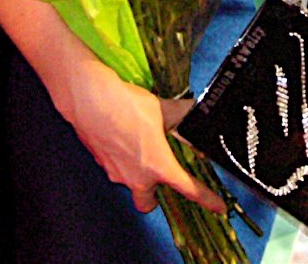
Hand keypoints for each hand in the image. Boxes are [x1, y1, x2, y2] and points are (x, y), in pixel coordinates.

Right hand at [64, 61, 223, 214]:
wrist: (88, 100)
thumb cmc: (127, 107)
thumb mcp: (161, 108)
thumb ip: (180, 114)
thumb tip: (194, 109)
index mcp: (158, 167)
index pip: (189, 189)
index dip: (207, 199)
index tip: (219, 207)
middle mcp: (136, 177)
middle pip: (147, 203)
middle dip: (154, 196)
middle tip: (160, 177)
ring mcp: (115, 172)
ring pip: (129, 182)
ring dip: (136, 172)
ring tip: (139, 146)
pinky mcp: (100, 161)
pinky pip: (115, 167)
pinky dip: (121, 157)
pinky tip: (121, 136)